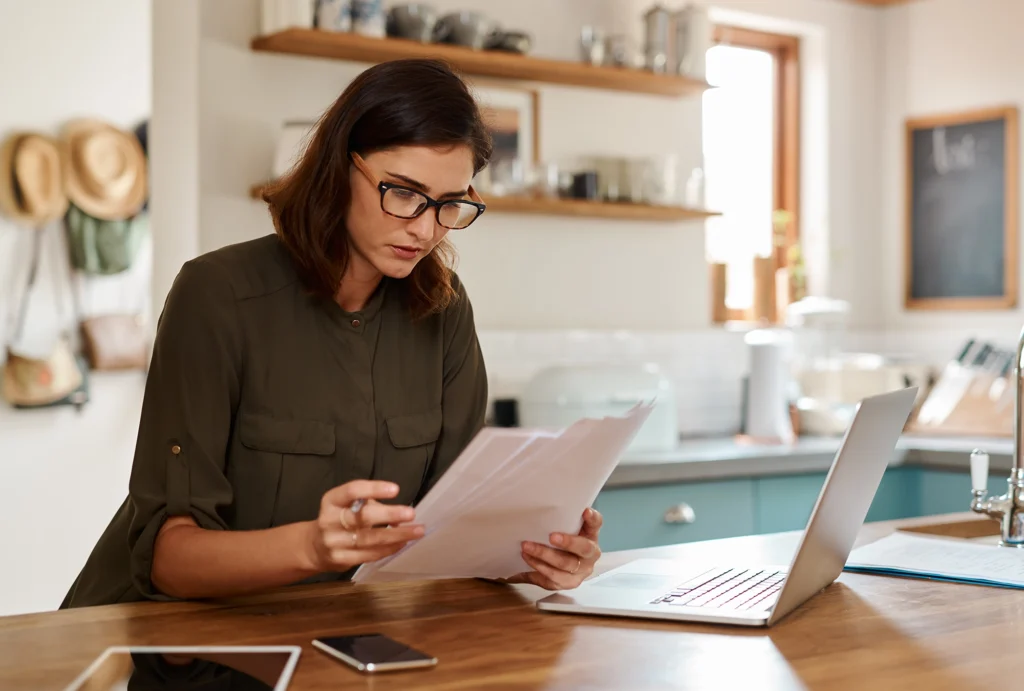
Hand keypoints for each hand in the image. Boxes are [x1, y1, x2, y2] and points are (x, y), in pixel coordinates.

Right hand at [306, 480, 423, 573]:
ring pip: (370, 539)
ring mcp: (334, 542)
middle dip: (389, 515)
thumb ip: (368, 503)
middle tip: (411, 513)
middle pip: (362, 517)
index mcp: (331, 501)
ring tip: (417, 531)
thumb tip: (400, 514)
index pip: (352, 491)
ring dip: (397, 535)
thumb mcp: (345, 504)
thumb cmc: (338, 519)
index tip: (395, 489)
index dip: (374, 489)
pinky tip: (403, 543)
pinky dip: (389, 549)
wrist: (313, 548)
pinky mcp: (340, 560)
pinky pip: (369, 555)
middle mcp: (330, 520)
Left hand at [504, 507, 602, 589]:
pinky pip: (553, 580)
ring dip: (544, 557)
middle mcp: (590, 555)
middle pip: (583, 549)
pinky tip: (526, 562)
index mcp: (591, 536)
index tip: (585, 511)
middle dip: (568, 543)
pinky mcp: (568, 584)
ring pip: (565, 567)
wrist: (559, 566)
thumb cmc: (560, 540)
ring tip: (527, 549)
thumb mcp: (563, 528)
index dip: (592, 518)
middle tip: (551, 536)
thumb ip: (561, 518)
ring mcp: (580, 572)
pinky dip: (538, 571)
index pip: (596, 524)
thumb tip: (541, 500)